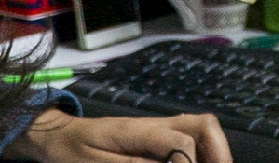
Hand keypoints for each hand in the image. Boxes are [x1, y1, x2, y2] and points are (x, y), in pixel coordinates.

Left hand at [6, 109, 231, 162]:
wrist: (59, 136)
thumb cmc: (74, 151)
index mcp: (141, 131)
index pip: (181, 142)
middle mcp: (157, 125)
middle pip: (204, 125)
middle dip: (220, 154)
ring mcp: (160, 129)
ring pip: (202, 129)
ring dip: (215, 152)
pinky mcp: (158, 138)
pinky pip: (191, 139)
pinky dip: (203, 154)